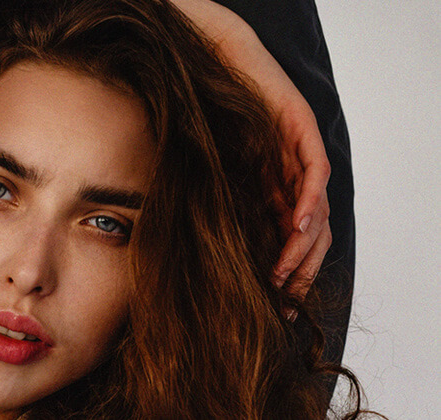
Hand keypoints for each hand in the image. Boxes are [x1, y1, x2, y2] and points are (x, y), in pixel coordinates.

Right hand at [171, 0, 332, 318]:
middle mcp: (285, 178)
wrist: (204, 56)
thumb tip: (179, 255)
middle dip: (297, 271)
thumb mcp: (197, 175)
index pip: (286, 240)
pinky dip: (307, 200)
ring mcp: (294, 154)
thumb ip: (201, 207)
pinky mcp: (297, 127)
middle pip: (309, 235)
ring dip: (301, 246)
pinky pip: (313, 170)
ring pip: (315, 211)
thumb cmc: (195, 113)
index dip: (283, 274)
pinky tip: (294, 225)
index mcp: (266, 191)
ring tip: (282, 274)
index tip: (270, 305)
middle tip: (281, 303)